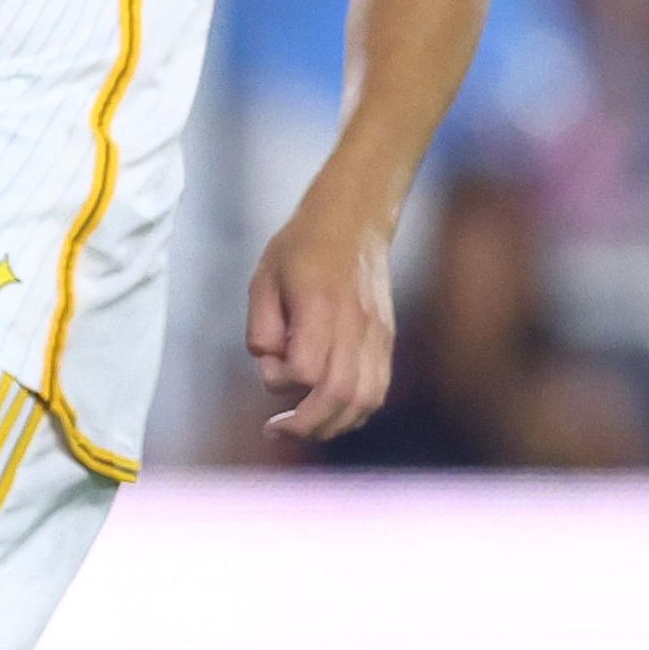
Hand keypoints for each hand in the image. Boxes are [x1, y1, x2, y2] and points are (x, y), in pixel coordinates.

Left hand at [247, 194, 397, 441]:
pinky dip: (355, 411)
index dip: (281, 379)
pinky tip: (329, 413)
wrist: (355, 220)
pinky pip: (378, 388)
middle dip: (305, 424)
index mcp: (322, 308)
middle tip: (276, 430)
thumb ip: (262, 327)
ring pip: (366, 400)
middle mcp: (356, 325)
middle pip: (340, 396)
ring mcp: (377, 334)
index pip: (307, 370)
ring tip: (302, 428)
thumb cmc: (300, 248)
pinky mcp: (386, 339)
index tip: (268, 364)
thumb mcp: (263, 279)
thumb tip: (272, 365)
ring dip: (332, 426)